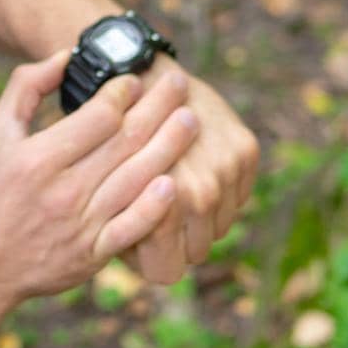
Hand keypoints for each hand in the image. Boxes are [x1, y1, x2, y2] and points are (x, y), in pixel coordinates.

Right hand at [0, 49, 200, 315]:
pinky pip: (133, 228)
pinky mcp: (92, 256)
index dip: (123, 92)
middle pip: (126, 142)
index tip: (135, 79)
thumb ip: (25, 88)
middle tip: (180, 84)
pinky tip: (176, 182)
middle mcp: (63, 191)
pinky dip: (156, 206)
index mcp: (37, 158)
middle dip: (158, 108)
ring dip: (170, 146)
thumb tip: (65, 56)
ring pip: (137, 178)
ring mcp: (81, 226)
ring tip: (191, 120)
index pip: (98, 116)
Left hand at [119, 56, 259, 282]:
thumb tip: (142, 267)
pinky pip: (237, 197)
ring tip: (171, 183)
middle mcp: (200, 190)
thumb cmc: (108, 138)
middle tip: (151, 209)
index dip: (148, 258)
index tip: (136, 237)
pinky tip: (194, 166)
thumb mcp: (103, 193)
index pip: (167, 272)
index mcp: (161, 204)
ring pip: (219, 227)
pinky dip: (220, 190)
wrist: (133, 74)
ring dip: (198, 215)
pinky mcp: (244, 148)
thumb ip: (126, 233)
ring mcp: (226, 169)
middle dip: (173, 238)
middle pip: (196, 252)